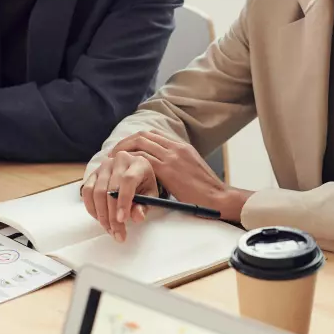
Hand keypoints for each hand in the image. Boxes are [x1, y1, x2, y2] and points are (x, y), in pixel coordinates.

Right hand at [81, 151, 158, 241]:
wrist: (135, 174)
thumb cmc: (144, 185)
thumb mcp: (151, 196)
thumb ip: (144, 206)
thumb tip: (137, 217)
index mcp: (137, 163)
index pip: (127, 181)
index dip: (123, 202)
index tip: (122, 220)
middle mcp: (119, 161)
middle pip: (110, 190)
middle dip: (112, 216)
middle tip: (117, 233)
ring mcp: (104, 166)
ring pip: (96, 192)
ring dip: (101, 215)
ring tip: (110, 230)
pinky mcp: (93, 174)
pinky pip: (87, 192)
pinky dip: (92, 208)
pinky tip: (100, 219)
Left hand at [109, 131, 251, 222]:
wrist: (219, 198)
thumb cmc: (207, 192)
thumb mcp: (192, 171)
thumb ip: (178, 166)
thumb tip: (163, 172)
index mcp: (182, 147)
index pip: (154, 134)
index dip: (136, 139)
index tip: (126, 148)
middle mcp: (176, 147)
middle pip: (144, 135)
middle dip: (126, 142)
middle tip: (114, 153)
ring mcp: (172, 157)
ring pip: (140, 144)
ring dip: (124, 151)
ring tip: (114, 161)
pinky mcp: (169, 169)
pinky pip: (143, 160)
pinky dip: (130, 162)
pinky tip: (122, 170)